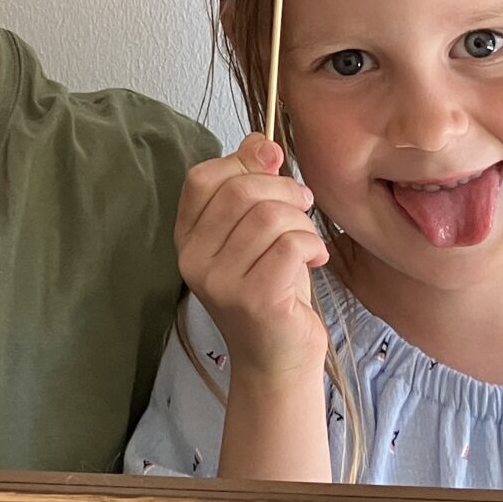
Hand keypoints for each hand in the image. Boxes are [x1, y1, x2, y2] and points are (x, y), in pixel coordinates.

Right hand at [173, 133, 330, 389]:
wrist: (278, 360)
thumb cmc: (271, 289)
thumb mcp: (256, 232)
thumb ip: (252, 185)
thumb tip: (262, 141)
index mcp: (188, 238)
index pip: (203, 178)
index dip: (243, 161)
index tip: (275, 165)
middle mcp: (194, 259)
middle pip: (242, 192)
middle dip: (285, 190)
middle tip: (304, 206)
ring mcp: (220, 282)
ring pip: (269, 217)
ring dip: (302, 221)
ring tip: (308, 241)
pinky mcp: (253, 300)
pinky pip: (290, 246)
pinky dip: (312, 246)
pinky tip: (314, 261)